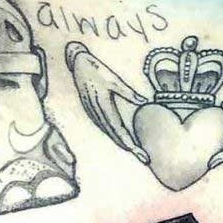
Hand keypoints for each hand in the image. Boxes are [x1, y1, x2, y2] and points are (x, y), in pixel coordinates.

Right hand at [65, 41, 150, 163]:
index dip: (129, 142)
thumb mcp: (113, 79)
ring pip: (111, 134)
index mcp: (103, 106)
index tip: (139, 151)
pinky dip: (117, 136)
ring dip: (124, 144)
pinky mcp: (93, 112)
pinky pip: (106, 128)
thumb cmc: (96, 69)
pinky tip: (125, 140)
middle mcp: (98, 114)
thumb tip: (144, 101)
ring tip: (138, 152)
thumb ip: (128, 92)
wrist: (77, 64)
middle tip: (145, 158)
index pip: (119, 130)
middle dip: (131, 148)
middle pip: (116, 136)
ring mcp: (94, 114)